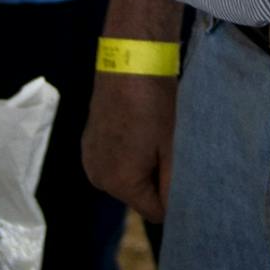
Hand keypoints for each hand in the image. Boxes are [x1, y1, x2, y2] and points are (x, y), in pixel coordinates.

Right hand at [82, 69, 178, 221]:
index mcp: (118, 182)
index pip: (156, 211)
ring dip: (142, 165)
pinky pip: (115, 161)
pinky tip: (136, 127)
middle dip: (156, 179)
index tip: (180, 167)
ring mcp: (90, 158)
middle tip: (166, 145)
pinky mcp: (88, 142)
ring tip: (151, 134)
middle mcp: (98, 177)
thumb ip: (174, 185)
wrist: (130, 58)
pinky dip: (128, 153)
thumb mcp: (172, 147)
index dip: (173, 194)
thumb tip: (178, 210)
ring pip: (127, 178)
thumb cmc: (155, 102)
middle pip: (139, 196)